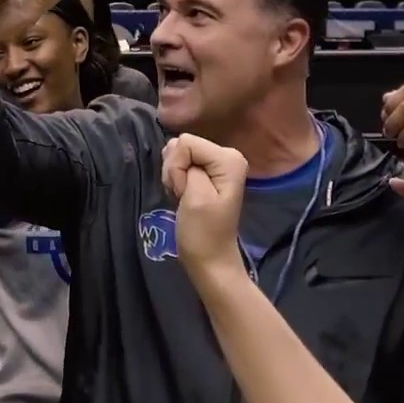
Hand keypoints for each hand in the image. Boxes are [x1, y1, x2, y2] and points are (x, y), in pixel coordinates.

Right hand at [162, 134, 249, 296]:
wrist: (209, 259)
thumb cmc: (202, 233)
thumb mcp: (195, 195)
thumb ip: (187, 164)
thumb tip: (177, 147)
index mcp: (229, 158)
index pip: (185, 142)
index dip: (178, 167)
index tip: (186, 192)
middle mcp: (226, 155)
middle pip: (181, 146)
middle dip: (175, 171)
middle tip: (185, 195)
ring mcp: (216, 164)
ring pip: (177, 155)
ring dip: (174, 177)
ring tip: (184, 198)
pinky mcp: (206, 173)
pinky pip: (180, 165)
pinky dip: (176, 181)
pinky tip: (183, 196)